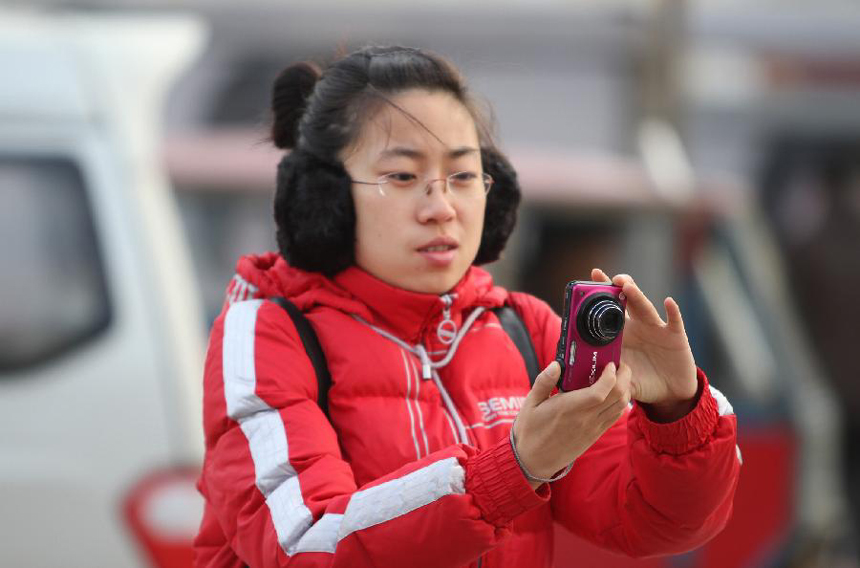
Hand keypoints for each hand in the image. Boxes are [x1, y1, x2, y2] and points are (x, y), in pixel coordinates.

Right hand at [513, 360, 631, 488]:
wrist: (534, 461)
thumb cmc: (530, 430)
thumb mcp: (530, 403)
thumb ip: (544, 381)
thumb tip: (557, 364)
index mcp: (568, 408)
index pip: (600, 392)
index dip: (610, 376)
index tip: (609, 363)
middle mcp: (585, 419)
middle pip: (617, 396)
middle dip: (624, 377)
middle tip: (619, 364)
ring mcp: (592, 428)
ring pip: (621, 407)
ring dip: (625, 389)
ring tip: (617, 376)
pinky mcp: (595, 435)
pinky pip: (615, 416)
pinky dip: (620, 402)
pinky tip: (613, 394)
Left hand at [591, 268, 697, 420]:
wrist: (671, 392)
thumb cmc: (643, 381)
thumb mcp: (621, 380)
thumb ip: (605, 380)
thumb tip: (583, 384)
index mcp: (622, 334)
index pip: (610, 310)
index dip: (602, 293)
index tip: (592, 277)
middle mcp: (638, 326)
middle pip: (627, 301)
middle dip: (619, 287)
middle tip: (610, 278)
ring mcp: (657, 329)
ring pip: (645, 308)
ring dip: (636, 295)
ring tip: (626, 285)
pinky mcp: (675, 336)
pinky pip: (674, 321)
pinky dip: (672, 311)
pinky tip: (668, 302)